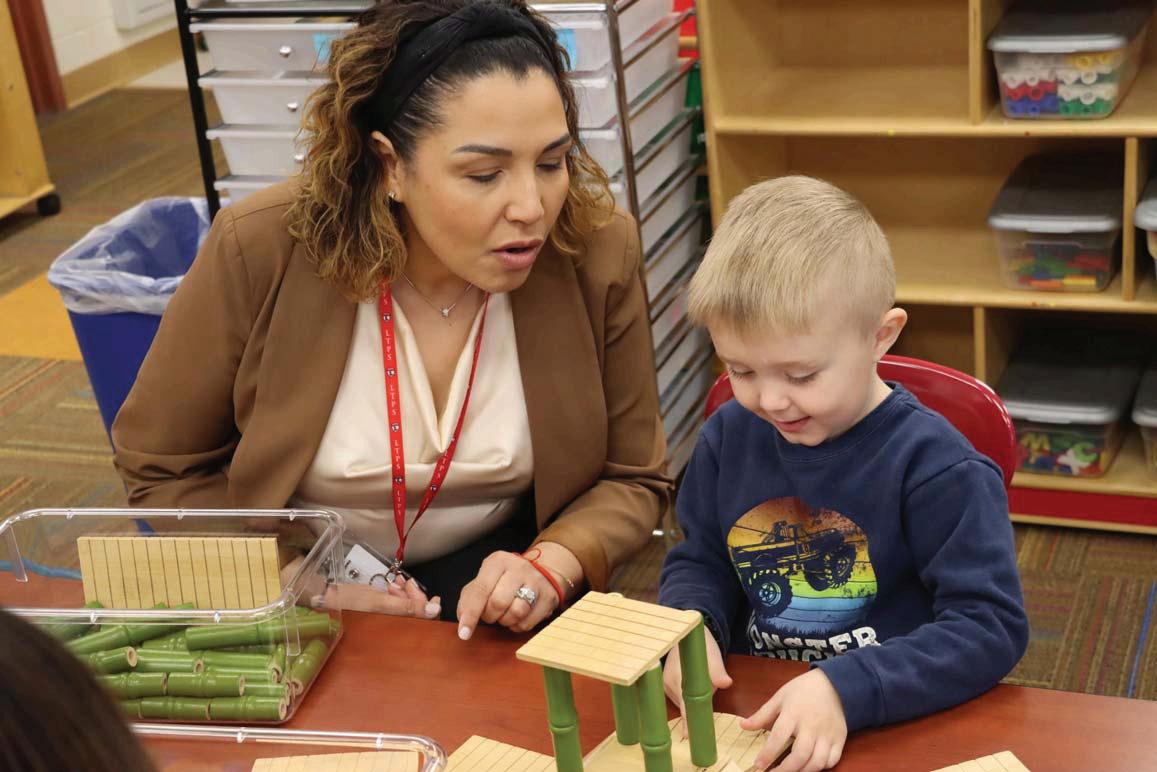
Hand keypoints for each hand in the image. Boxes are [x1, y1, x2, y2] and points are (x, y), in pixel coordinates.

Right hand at [314, 576, 441, 617]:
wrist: (324, 600)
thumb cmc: (348, 605)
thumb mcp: (379, 603)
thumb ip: (407, 607)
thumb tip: (434, 611)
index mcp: (395, 630)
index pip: (422, 623)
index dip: (429, 609)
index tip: (432, 597)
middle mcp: (392, 627)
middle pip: (415, 613)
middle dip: (414, 596)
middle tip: (407, 583)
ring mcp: (386, 619)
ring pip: (405, 606)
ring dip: (405, 592)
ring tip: (396, 582)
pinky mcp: (379, 611)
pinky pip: (395, 602)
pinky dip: (396, 592)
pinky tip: (392, 584)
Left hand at [457, 550, 566, 638]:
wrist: (539, 573)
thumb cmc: (503, 580)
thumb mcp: (484, 580)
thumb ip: (469, 598)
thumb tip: (464, 620)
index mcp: (498, 561)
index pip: (481, 590)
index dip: (471, 614)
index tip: (463, 633)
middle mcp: (519, 567)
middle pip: (498, 603)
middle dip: (490, 616)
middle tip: (491, 614)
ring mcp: (536, 581)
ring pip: (516, 613)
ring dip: (505, 621)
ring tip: (505, 614)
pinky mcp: (549, 597)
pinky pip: (528, 623)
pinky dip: (517, 626)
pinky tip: (517, 618)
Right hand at [663, 629, 732, 736]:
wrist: (687, 632)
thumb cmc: (702, 645)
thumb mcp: (712, 655)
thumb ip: (718, 671)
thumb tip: (726, 683)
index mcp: (677, 677)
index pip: (683, 706)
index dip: (687, 722)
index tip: (689, 738)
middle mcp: (667, 683)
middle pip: (684, 706)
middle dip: (696, 706)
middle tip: (707, 695)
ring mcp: (664, 685)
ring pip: (682, 703)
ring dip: (692, 700)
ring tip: (701, 681)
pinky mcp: (664, 686)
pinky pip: (679, 698)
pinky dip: (687, 697)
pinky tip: (691, 686)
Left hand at [741, 669, 846, 770]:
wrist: (834, 684)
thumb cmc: (803, 690)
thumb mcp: (780, 697)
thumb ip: (762, 714)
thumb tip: (742, 725)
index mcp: (794, 713)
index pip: (779, 736)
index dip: (768, 753)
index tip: (758, 764)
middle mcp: (812, 726)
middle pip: (800, 754)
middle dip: (785, 769)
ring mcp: (828, 734)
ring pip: (817, 761)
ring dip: (802, 771)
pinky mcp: (840, 739)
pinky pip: (832, 760)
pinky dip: (821, 767)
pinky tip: (809, 767)